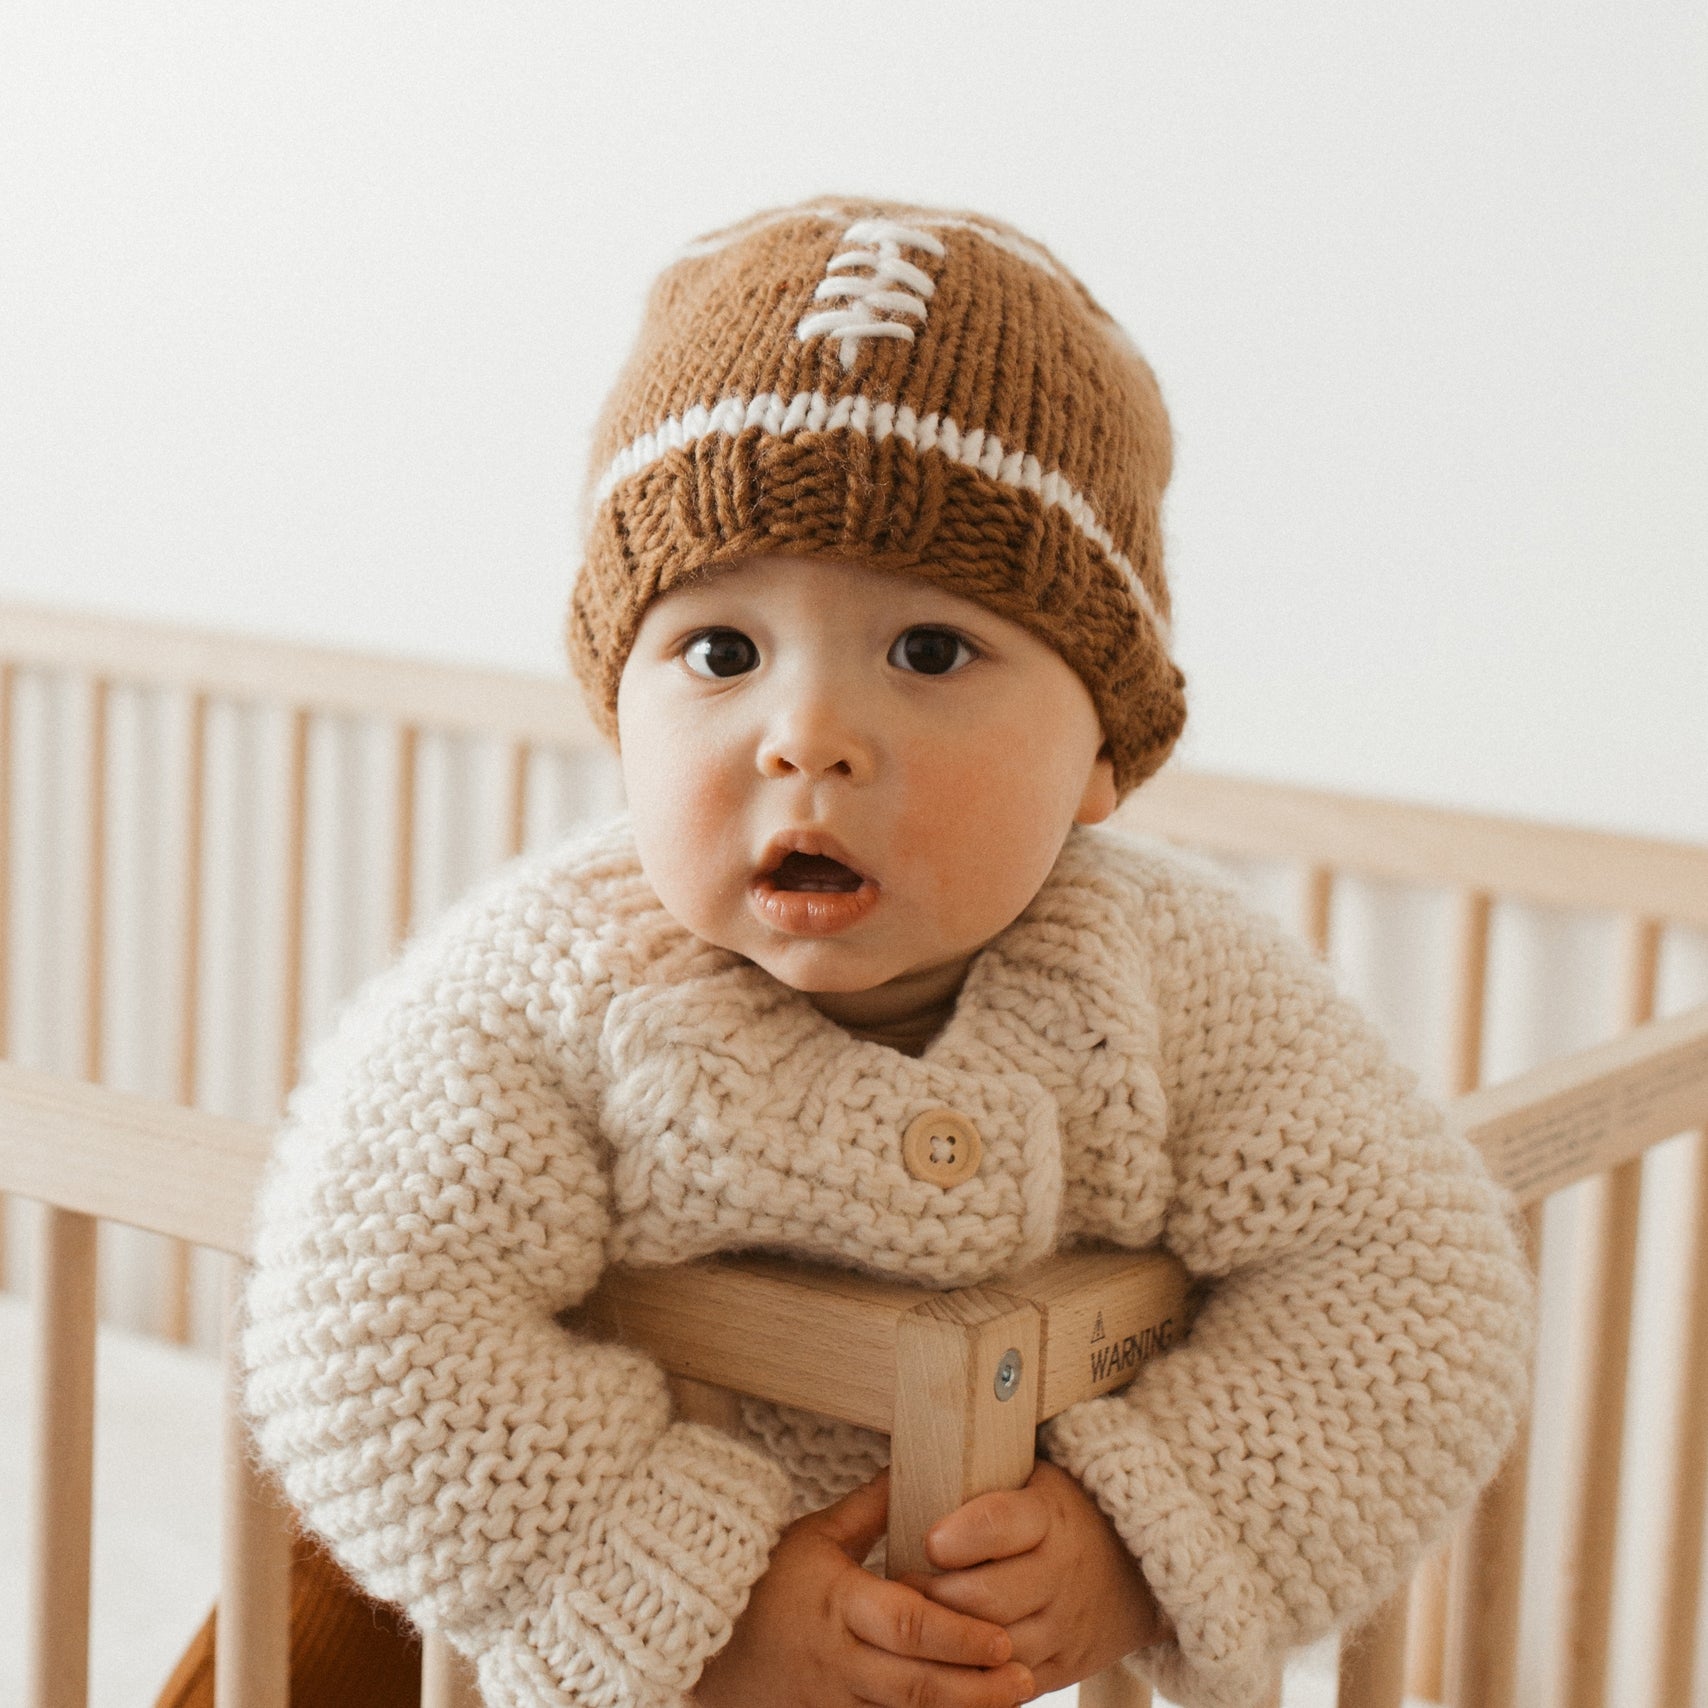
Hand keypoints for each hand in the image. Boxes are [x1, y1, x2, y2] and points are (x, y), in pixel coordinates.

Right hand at [693, 1470, 1036, 1707]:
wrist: (703, 1639)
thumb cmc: (764, 1580)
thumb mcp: (815, 1534)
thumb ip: (870, 1508)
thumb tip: (911, 1467)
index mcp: (839, 1603)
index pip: (906, 1624)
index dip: (957, 1635)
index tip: (1002, 1638)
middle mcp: (838, 1660)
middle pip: (915, 1683)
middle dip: (976, 1686)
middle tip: (1025, 1676)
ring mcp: (830, 1702)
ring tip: (1009, 1702)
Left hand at [901, 1460, 1171, 1696]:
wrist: (1135, 1568)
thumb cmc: (1058, 1514)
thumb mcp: (1033, 1480)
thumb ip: (983, 1480)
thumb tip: (907, 1471)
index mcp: (1049, 1516)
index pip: (998, 1523)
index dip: (958, 1536)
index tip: (929, 1541)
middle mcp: (1061, 1573)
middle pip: (985, 1597)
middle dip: (934, 1595)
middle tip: (902, 1585)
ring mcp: (1065, 1626)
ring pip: (994, 1647)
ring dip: (949, 1639)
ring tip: (918, 1623)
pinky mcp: (1065, 1667)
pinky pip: (1011, 1684)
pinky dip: (976, 1675)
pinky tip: (948, 1657)